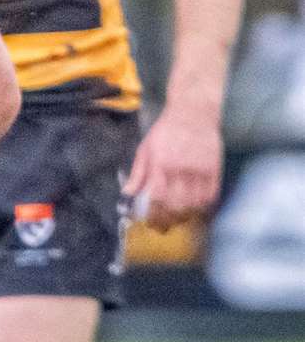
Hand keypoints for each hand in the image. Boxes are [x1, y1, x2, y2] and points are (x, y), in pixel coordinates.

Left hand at [125, 103, 222, 230]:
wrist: (193, 114)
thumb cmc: (164, 132)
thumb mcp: (144, 150)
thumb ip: (137, 175)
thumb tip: (127, 196)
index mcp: (161, 165)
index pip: (157, 199)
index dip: (154, 215)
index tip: (149, 223)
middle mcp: (181, 170)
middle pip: (177, 206)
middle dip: (168, 221)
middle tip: (162, 227)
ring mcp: (200, 172)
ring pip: (195, 205)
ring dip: (185, 217)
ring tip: (176, 220)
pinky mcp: (214, 171)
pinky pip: (211, 197)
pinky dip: (203, 208)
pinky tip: (195, 211)